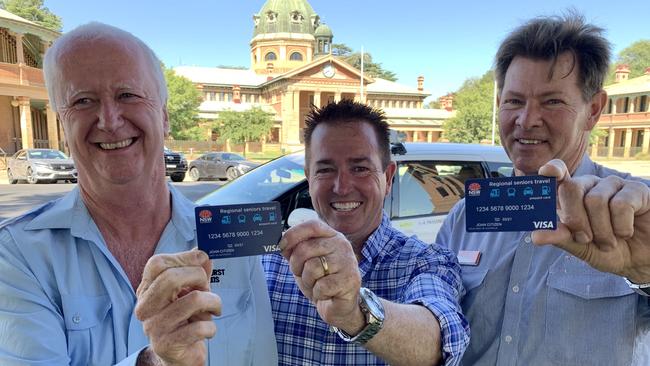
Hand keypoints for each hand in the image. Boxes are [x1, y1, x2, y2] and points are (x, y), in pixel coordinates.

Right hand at [135, 250, 220, 365]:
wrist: (179, 356)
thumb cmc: (185, 320)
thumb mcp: (191, 292)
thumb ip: (196, 272)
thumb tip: (202, 253)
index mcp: (147, 290)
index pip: (157, 264)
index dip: (183, 257)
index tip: (202, 259)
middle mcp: (145, 307)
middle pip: (171, 278)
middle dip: (198, 278)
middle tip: (207, 288)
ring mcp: (153, 326)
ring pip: (192, 300)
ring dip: (213, 302)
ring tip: (214, 309)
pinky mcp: (166, 344)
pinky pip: (198, 327)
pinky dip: (211, 327)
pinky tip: (208, 330)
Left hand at [279, 219, 363, 331]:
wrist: (339, 306)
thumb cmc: (321, 281)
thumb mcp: (304, 263)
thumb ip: (294, 250)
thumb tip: (278, 241)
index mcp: (331, 236)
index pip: (312, 226)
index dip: (293, 234)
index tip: (281, 245)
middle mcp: (342, 245)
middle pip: (306, 248)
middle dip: (296, 265)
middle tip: (302, 274)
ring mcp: (347, 262)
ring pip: (312, 268)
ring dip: (308, 281)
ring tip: (317, 285)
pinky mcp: (350, 281)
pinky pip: (321, 286)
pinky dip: (318, 293)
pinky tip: (326, 293)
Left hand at [533, 159, 649, 282]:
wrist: (641, 261)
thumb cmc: (608, 251)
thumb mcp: (581, 248)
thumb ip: (560, 238)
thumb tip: (535, 235)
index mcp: (572, 197)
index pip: (559, 174)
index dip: (552, 170)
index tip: (546, 172)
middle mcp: (591, 187)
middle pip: (572, 188)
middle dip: (576, 219)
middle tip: (585, 238)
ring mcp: (613, 186)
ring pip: (595, 200)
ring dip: (602, 230)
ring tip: (609, 242)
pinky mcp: (636, 190)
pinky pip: (621, 204)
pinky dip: (621, 226)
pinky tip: (626, 232)